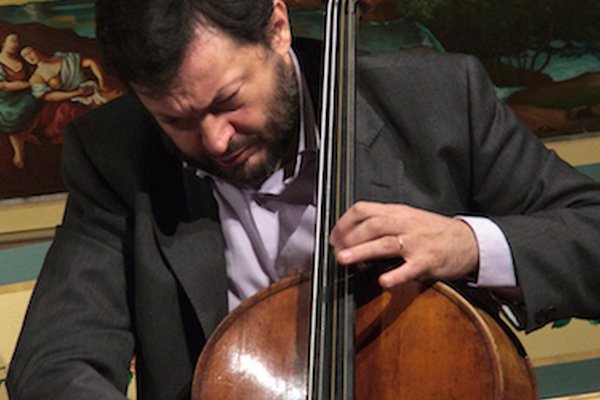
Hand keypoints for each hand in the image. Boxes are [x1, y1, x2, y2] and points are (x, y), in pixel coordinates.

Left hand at [329, 201, 478, 287]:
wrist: (469, 241)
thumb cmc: (434, 232)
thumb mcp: (407, 220)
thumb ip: (383, 226)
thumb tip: (352, 239)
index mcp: (397, 212)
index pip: (363, 210)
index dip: (344, 223)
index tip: (334, 237)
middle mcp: (405, 224)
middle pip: (371, 225)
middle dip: (349, 238)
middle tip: (336, 251)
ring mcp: (416, 242)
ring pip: (385, 243)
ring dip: (362, 251)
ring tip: (345, 259)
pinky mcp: (428, 261)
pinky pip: (410, 268)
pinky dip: (395, 275)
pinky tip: (383, 281)